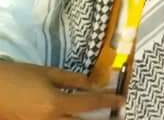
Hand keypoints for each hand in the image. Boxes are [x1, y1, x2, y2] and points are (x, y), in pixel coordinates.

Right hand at [0, 60, 123, 119]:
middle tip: (115, 116)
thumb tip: (92, 84)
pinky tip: (74, 118)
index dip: (108, 101)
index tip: (122, 100)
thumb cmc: (15, 77)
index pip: (89, 104)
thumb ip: (71, 79)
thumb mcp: (45, 73)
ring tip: (98, 118)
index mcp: (55, 104)